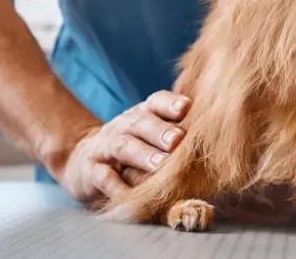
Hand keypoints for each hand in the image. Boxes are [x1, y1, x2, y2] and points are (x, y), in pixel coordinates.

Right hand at [55, 90, 190, 204]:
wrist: (82, 161)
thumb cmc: (130, 148)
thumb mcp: (148, 135)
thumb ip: (174, 133)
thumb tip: (213, 137)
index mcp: (141, 115)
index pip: (156, 102)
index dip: (170, 103)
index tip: (187, 107)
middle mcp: (123, 126)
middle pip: (141, 123)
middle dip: (160, 131)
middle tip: (178, 140)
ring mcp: (105, 147)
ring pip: (123, 146)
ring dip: (142, 155)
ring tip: (159, 165)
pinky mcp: (90, 172)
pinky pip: (102, 177)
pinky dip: (115, 185)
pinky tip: (128, 193)